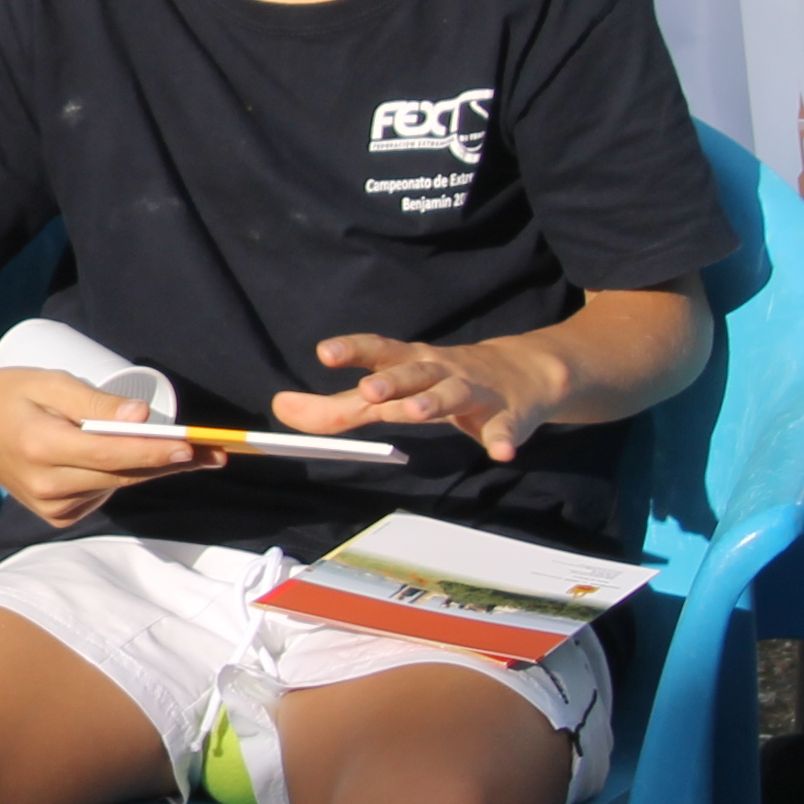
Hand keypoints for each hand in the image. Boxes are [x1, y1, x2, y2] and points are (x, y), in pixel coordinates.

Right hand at [0, 364, 218, 531]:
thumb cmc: (8, 394)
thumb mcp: (48, 383)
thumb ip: (94, 402)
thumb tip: (141, 418)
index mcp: (40, 447)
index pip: (109, 455)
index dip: (154, 451)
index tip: (193, 446)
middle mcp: (45, 485)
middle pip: (122, 476)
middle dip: (171, 462)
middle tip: (215, 452)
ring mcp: (50, 506)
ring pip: (117, 487)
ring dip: (150, 469)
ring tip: (183, 451)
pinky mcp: (55, 516)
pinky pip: (103, 496)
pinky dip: (119, 478)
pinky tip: (119, 460)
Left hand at [272, 332, 570, 463]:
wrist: (523, 375)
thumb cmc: (441, 382)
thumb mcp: (392, 390)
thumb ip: (338, 405)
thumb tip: (280, 409)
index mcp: (410, 362)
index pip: (378, 351)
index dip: (353, 351)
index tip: (325, 352)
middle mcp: (440, 370)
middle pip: (414, 371)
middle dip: (392, 379)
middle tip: (369, 389)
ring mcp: (475, 391)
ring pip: (453, 394)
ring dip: (434, 401)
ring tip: (417, 411)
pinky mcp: (506, 416)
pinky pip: (504, 428)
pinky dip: (502, 439)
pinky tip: (500, 453)